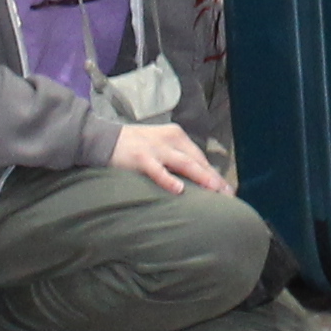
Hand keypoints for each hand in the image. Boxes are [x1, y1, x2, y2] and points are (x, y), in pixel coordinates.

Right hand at [107, 120, 225, 196]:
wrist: (104, 139)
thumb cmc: (134, 146)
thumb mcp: (160, 147)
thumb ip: (176, 158)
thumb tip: (196, 178)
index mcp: (176, 136)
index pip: (200, 157)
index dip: (214, 173)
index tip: (226, 190)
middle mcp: (170, 139)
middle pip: (197, 161)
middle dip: (213, 178)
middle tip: (227, 195)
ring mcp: (155, 148)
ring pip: (184, 163)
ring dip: (201, 177)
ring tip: (213, 190)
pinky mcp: (140, 157)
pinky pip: (157, 170)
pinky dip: (168, 179)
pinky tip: (179, 189)